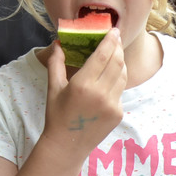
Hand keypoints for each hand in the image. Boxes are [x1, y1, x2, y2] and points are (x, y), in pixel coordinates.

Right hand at [42, 29, 126, 157]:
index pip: (103, 55)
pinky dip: (117, 80)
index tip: (114, 30)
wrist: (67, 145)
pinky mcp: (118, 113)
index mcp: (83, 84)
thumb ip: (56, 63)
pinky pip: (121, 91)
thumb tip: (59, 43)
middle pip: (117, 62)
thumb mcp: (53, 88)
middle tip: (116, 38)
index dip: (110, 40)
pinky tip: (111, 76)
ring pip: (122, 75)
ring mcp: (112, 104)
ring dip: (120, 62)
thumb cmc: (57, 115)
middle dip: (118, 48)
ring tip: (115, 54)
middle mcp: (100, 93)